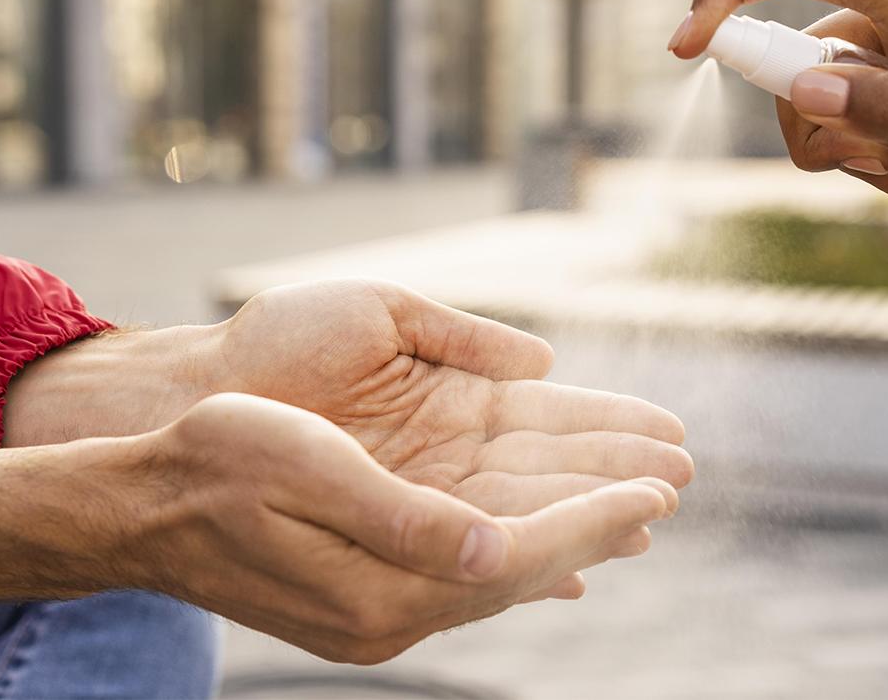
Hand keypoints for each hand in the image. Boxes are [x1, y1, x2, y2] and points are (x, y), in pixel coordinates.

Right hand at [0, 394, 675, 663]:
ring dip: (567, 540)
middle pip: (524, 570)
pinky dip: (518, 557)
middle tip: (669, 494)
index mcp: (384, 584)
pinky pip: (467, 577)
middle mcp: (391, 614)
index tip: (654, 489)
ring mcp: (378, 613)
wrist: (146, 507)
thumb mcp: (310, 473)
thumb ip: (407, 520)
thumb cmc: (221, 466)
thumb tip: (498, 550)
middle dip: (599, 529)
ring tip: (631, 517)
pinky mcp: (366, 598)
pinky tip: (549, 557)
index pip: (520, 555)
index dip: (592, 520)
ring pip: (502, 574)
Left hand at [204, 280, 693, 515]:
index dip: (610, 423)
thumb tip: (546, 362)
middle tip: (684, 479)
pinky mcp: (395, 526)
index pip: (549, 414)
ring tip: (650, 523)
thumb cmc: (284, 338)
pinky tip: (570, 575)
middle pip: (550, 466)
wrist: (204, 390)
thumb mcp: (383, 311)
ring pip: (523, 509)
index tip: (668, 431)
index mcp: (453, 390)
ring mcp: (425, 490)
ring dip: (587, 517)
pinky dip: (523, 562)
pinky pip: (473, 547)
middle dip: (616, 471)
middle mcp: (448, 448)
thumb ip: (464, 335)